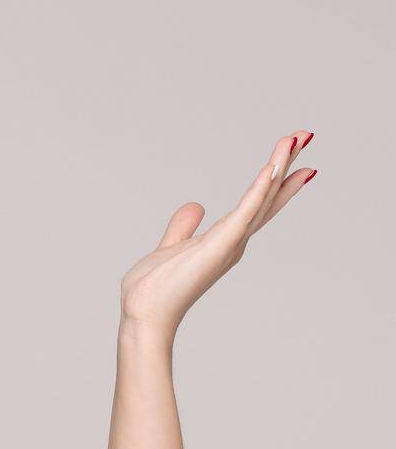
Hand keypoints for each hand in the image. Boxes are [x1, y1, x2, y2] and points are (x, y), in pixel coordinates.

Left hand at [119, 130, 317, 336]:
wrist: (144, 313)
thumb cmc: (156, 289)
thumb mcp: (172, 246)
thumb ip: (184, 227)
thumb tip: (196, 206)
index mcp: (224, 240)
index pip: (256, 204)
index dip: (275, 180)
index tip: (293, 155)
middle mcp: (233, 241)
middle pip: (267, 196)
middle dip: (286, 165)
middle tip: (306, 135)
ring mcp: (229, 243)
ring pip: (260, 198)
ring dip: (278, 167)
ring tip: (295, 139)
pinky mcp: (220, 245)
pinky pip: (245, 212)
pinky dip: (260, 190)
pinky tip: (272, 168)